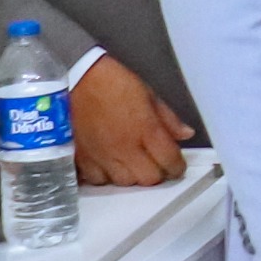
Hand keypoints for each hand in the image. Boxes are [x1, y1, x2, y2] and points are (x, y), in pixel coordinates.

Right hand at [69, 55, 188, 186]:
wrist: (74, 79)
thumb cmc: (113, 83)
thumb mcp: (149, 95)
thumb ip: (169, 119)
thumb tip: (186, 134)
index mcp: (146, 131)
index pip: (170, 162)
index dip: (177, 167)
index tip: (176, 166)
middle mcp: (125, 148)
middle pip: (148, 179)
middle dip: (156, 173)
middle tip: (155, 163)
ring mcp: (101, 156)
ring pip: (123, 182)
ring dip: (131, 176)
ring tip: (131, 163)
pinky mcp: (80, 158)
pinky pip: (97, 179)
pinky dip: (105, 176)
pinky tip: (108, 164)